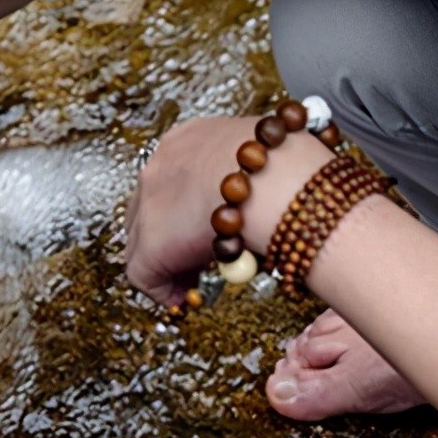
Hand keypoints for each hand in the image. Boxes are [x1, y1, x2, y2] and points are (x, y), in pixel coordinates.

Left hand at [125, 116, 331, 305]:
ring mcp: (149, 204)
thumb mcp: (270, 154)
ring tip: (196, 281)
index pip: (174, 176)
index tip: (207, 225)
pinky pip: (144, 273)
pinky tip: (185, 298)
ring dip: (169, 263)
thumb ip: (256, 170)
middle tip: (199, 258)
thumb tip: (272, 187)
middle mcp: (160, 165)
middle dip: (173, 234)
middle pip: (153, 208)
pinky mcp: (151, 243)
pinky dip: (163, 290)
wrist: (279, 183)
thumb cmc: (293, 166)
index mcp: (189, 139)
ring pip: (143, 240)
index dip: (188, 206)